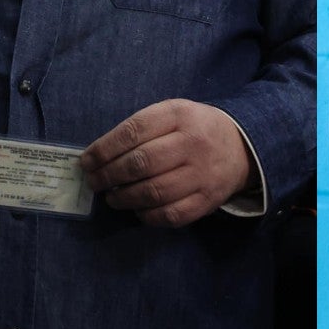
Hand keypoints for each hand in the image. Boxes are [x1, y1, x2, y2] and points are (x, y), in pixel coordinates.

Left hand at [79, 100, 256, 227]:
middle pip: (141, 163)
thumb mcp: (172, 113)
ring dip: (123, 198)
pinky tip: (136, 209)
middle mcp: (192, 143)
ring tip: (111, 197)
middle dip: (109, 175)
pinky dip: (147, 215)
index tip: (86, 161)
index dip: (104, 149)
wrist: (242, 146)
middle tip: (94, 182)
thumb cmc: (193, 128)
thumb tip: (98, 155)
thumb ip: (140, 128)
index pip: (133, 131)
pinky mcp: (207, 200)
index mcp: (179, 115)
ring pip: (153, 192)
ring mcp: (202, 174)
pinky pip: (171, 214)